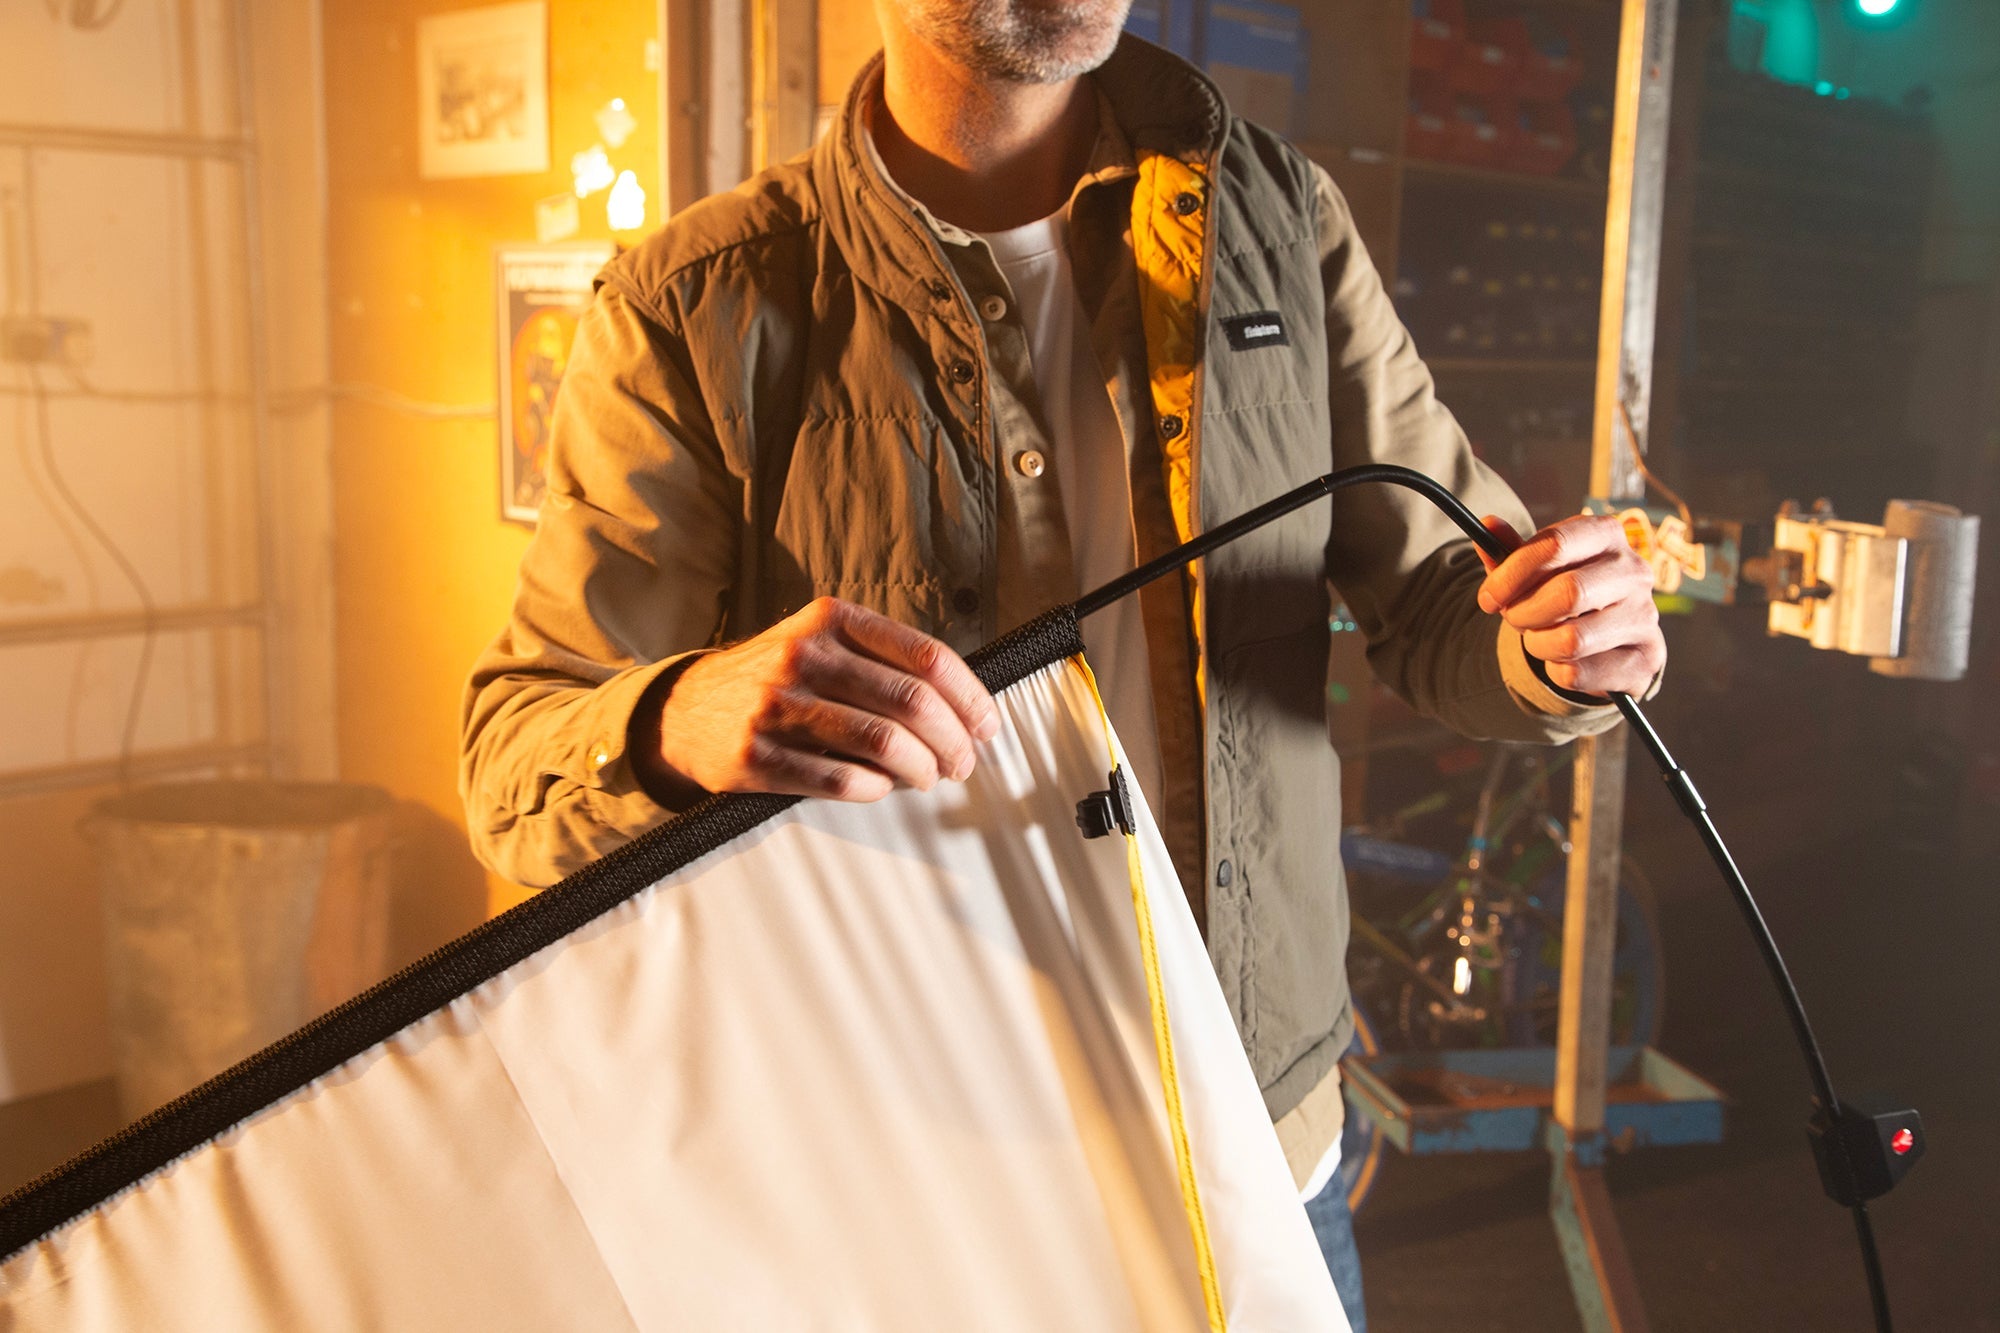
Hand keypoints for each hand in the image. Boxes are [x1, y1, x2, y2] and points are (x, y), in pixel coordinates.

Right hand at [641, 598, 1000, 802]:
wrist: (687, 709)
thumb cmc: (778, 678)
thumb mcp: (823, 642)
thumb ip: (884, 659)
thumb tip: (964, 705)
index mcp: (831, 619)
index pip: (925, 656)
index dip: (969, 697)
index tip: (986, 726)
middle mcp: (804, 655)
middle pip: (912, 702)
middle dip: (952, 741)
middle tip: (962, 763)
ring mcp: (777, 706)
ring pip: (882, 742)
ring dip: (921, 769)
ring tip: (929, 778)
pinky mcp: (756, 756)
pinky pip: (838, 779)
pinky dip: (875, 789)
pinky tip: (883, 788)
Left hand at [1476, 514, 1665, 697]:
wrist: (1610, 638)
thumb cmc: (1564, 593)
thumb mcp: (1537, 569)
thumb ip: (1508, 550)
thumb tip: (1487, 524)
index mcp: (1606, 534)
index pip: (1555, 545)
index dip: (1512, 574)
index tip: (1488, 597)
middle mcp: (1634, 571)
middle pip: (1568, 593)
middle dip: (1525, 613)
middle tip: (1514, 619)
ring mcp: (1646, 615)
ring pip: (1572, 640)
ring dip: (1539, 645)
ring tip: (1541, 639)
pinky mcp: (1646, 658)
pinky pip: (1579, 673)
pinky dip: (1557, 671)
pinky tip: (1564, 660)